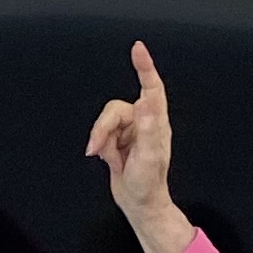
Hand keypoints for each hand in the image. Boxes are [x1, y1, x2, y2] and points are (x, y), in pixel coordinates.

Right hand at [82, 42, 187, 248]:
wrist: (138, 203)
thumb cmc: (148, 183)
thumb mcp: (148, 156)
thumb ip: (147, 128)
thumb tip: (146, 101)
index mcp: (156, 122)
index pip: (151, 88)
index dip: (144, 67)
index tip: (137, 49)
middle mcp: (143, 123)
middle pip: (115, 109)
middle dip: (103, 127)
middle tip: (96, 148)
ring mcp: (130, 132)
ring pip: (105, 121)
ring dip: (100, 138)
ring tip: (103, 157)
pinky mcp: (117, 141)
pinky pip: (101, 134)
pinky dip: (100, 145)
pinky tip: (107, 159)